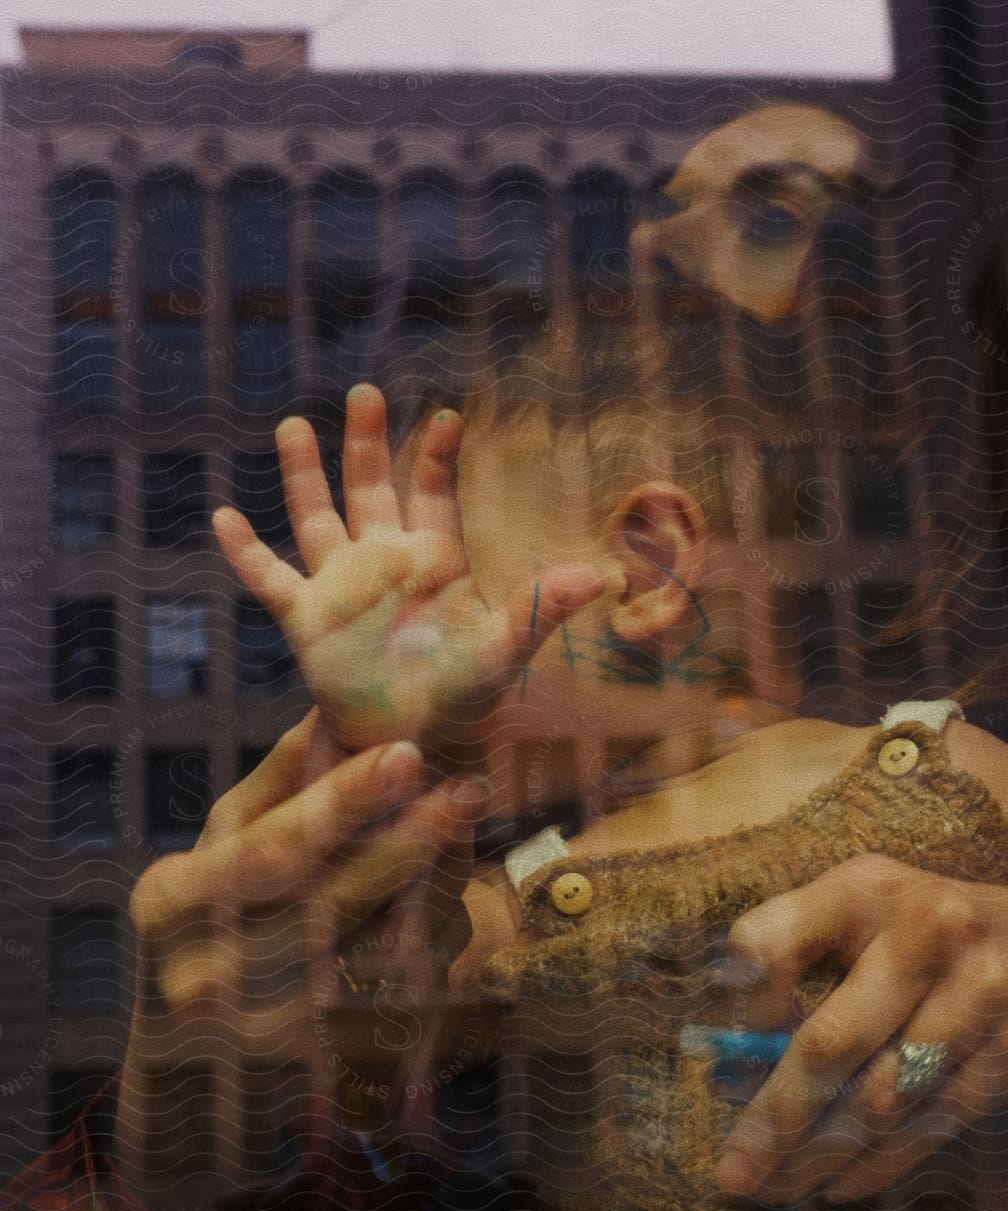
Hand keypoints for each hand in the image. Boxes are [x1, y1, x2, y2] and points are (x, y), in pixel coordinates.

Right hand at [117, 711, 486, 1192]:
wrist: (203, 1062)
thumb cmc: (219, 917)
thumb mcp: (223, 845)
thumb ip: (281, 781)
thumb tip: (340, 707)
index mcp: (171, 906)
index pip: (270, 853)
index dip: (342, 804)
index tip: (406, 753)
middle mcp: (209, 980)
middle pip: (331, 905)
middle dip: (407, 840)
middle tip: (465, 786)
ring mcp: (268, 1035)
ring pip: (379, 953)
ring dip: (434, 886)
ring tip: (463, 822)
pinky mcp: (323, 1066)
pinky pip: (403, 994)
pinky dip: (434, 936)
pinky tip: (446, 890)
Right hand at [212, 385, 605, 756]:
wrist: (413, 743)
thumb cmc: (462, 701)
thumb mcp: (504, 651)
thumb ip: (540, 610)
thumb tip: (593, 578)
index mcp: (431, 562)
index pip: (432, 494)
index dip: (436, 456)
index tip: (449, 417)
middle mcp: (383, 564)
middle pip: (370, 489)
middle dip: (366, 441)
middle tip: (364, 391)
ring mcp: (341, 588)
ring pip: (316, 518)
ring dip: (304, 475)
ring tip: (293, 426)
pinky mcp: (307, 621)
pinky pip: (270, 579)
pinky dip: (245, 551)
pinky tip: (223, 518)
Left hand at [712, 854, 1007, 1201]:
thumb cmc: (911, 931)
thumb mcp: (850, 917)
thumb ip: (792, 970)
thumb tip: (737, 1075)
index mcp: (862, 890)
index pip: (771, 945)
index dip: (745, 1006)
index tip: (732, 1052)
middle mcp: (926, 931)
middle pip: (830, 1042)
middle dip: (775, 1120)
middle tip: (735, 1175)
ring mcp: (979, 989)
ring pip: (882, 1099)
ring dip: (824, 1155)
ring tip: (780, 1186)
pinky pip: (934, 1120)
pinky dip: (882, 1162)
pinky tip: (841, 1182)